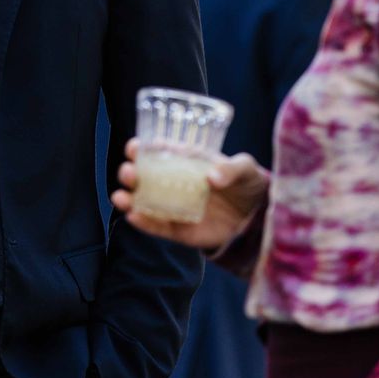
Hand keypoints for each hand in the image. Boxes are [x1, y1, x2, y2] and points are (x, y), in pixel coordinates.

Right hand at [111, 139, 268, 250]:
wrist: (258, 216)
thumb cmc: (247, 183)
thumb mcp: (245, 168)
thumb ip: (232, 168)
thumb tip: (212, 177)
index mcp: (185, 161)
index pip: (157, 152)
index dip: (142, 148)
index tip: (134, 147)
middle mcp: (173, 183)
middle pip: (144, 177)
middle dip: (130, 173)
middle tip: (129, 173)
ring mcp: (174, 207)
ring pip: (144, 203)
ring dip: (128, 199)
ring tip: (120, 197)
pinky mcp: (180, 230)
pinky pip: (158, 228)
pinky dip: (144, 224)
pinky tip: (133, 217)